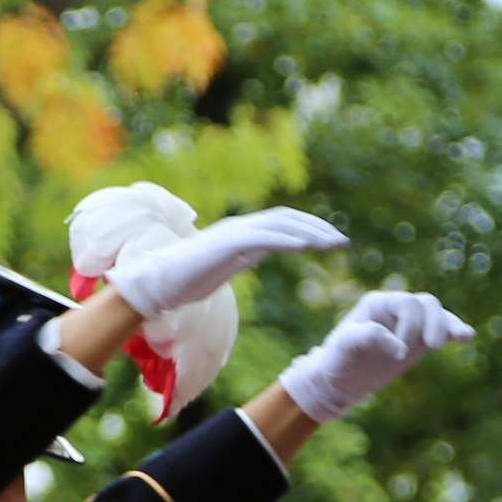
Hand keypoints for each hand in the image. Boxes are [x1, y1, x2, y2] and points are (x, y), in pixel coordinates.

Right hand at [108, 208, 347, 319]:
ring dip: (309, 231)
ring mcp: (233, 233)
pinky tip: (304, 247)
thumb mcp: (227, 265)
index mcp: (243, 233)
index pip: (283, 223)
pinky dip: (284, 239)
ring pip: (279, 224)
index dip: (310, 228)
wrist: (159, 282)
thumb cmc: (188, 278)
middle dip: (318, 227)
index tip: (333, 241)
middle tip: (343, 241)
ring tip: (333, 243)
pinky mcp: (225, 244)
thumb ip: (246, 254)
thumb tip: (263, 251)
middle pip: (287, 219)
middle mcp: (241, 227)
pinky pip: (261, 238)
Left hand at [282, 291, 473, 421]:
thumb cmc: (339, 358)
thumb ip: (368, 337)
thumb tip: (399, 347)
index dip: (410, 326)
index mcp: (379, 303)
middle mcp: (397, 309)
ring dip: (450, 325)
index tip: (399, 353)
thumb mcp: (345, 346)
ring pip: (438, 315)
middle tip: (431, 348)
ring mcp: (410, 324)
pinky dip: (454, 332)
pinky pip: (441, 332)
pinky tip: (467, 337)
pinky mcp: (419, 341)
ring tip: (461, 337)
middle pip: (427, 304)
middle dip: (433, 324)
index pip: (407, 304)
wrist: (339, 378)